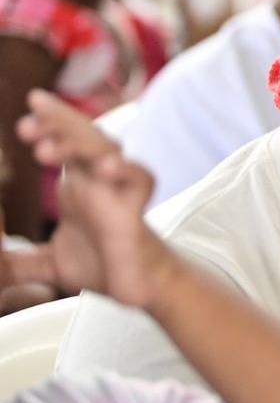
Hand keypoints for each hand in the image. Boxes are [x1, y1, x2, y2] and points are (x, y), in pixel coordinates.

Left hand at [4, 90, 171, 303]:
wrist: (139, 288)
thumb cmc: (101, 266)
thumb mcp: (48, 263)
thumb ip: (16, 264)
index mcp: (78, 184)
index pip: (66, 141)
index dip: (51, 123)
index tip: (28, 114)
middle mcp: (99, 180)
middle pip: (83, 136)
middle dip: (57, 124)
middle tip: (25, 126)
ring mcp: (118, 191)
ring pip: (105, 150)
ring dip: (78, 144)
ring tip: (44, 151)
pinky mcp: (136, 211)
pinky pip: (139, 179)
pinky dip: (126, 169)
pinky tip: (107, 167)